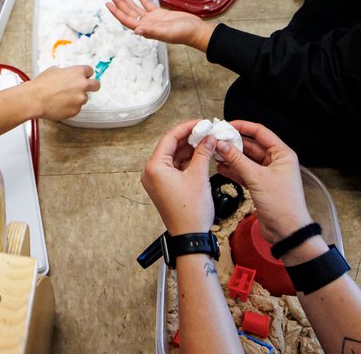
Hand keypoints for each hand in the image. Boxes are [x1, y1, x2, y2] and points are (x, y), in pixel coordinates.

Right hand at [28, 65, 98, 120]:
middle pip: (96, 85)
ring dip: (76, 98)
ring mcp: (80, 99)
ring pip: (83, 98)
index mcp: (77, 72)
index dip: (85, 74)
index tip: (83, 77)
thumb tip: (66, 75)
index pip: (90, 71)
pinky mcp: (76, 110)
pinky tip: (59, 105)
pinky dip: (70, 107)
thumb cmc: (41, 85)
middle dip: (92, 86)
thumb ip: (65, 73)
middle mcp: (82, 85)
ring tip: (62, 98)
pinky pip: (76, 108)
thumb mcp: (53, 71)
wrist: (35, 99)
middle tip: (84, 88)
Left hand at [106, 0, 210, 50]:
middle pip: (128, 12)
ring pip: (136, 7)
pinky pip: (146, 4)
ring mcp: (152, 19)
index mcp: (145, 29)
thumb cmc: (182, 33)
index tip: (108, 3)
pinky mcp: (159, 13)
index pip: (126, 20)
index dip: (116, 12)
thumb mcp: (166, 32)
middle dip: (119, 3)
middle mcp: (146, 24)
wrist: (195, 30)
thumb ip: (151, 31)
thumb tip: (135, 31)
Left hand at [142, 120, 215, 234]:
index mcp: (154, 167)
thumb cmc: (190, 212)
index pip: (169, 138)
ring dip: (189, 149)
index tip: (200, 122)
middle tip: (206, 130)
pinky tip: (201, 155)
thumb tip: (208, 138)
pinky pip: (175, 167)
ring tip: (206, 141)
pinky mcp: (164, 187)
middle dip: (189, 138)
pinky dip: (187, 160)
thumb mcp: (199, 176)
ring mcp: (157, 180)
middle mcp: (151, 172)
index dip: (187, 127)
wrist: (190, 237)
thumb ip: (203, 152)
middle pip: (170, 146)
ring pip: (173, 156)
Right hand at [213, 120, 313, 245]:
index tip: (226, 125)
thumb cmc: (282, 204)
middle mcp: (276, 161)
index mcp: (282, 154)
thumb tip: (222, 145)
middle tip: (216, 140)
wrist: (287, 231)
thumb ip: (237, 160)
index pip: (260, 132)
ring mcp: (267, 174)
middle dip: (234, 143)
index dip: (243, 127)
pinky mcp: (260, 185)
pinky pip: (245, 172)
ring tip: (215, 153)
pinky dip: (233, 170)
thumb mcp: (257, 178)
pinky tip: (221, 168)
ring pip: (246, 160)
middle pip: (252, 145)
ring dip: (231, 157)